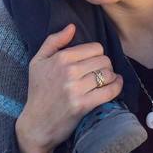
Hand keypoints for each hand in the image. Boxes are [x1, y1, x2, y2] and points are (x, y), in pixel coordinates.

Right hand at [15, 24, 122, 152]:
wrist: (36, 125)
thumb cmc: (38, 91)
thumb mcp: (38, 62)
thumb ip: (54, 41)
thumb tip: (72, 27)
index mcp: (60, 58)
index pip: (95, 48)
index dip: (97, 54)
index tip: (93, 61)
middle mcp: (69, 71)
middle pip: (104, 60)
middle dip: (105, 65)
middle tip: (99, 72)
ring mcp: (76, 89)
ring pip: (107, 74)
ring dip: (110, 77)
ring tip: (106, 80)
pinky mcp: (83, 105)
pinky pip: (109, 91)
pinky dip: (117, 87)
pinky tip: (115, 85)